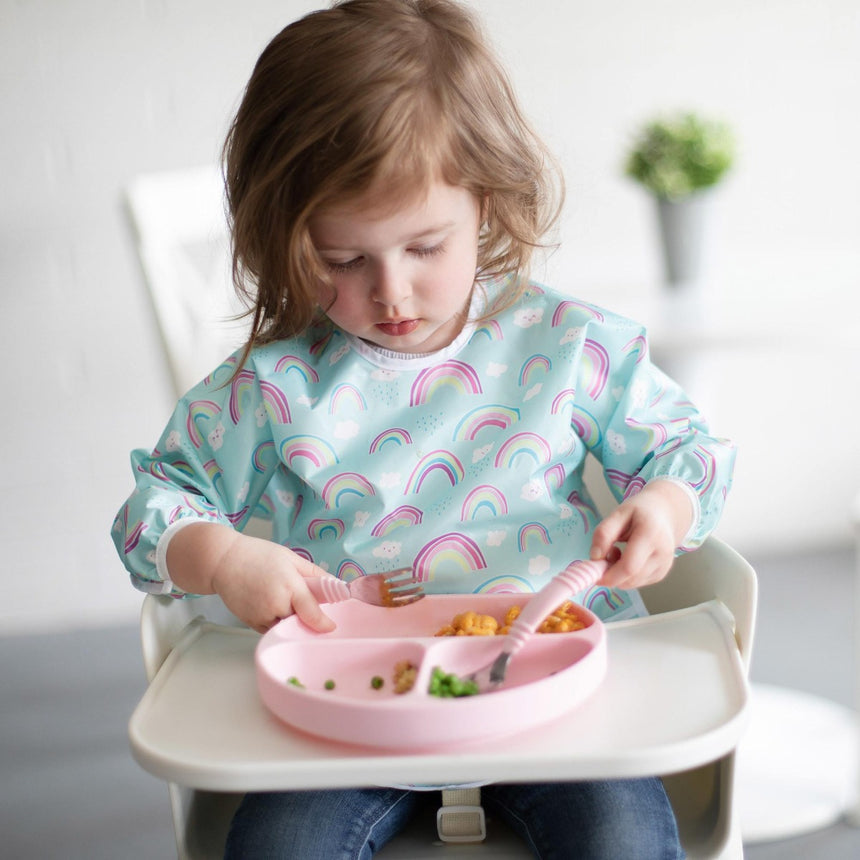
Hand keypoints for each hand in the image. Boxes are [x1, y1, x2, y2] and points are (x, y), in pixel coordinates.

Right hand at [166, 523, 335, 633]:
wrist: (223, 561)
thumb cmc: (257, 555)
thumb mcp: (291, 558)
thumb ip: (314, 573)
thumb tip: (335, 585)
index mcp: (290, 585)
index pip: (311, 612)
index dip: (323, 622)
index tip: (331, 627)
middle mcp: (276, 604)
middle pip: (299, 620)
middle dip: (304, 614)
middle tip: (301, 600)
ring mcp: (262, 616)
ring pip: (285, 627)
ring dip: (289, 619)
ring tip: (281, 598)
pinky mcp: (251, 623)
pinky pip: (271, 629)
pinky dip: (275, 621)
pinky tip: (269, 603)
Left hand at [589, 480, 693, 589]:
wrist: (665, 513)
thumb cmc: (640, 512)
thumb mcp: (618, 513)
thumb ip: (603, 533)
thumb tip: (595, 557)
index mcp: (651, 535)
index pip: (629, 567)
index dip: (609, 576)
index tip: (593, 574)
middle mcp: (662, 554)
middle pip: (630, 578)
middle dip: (610, 574)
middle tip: (604, 555)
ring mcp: (664, 566)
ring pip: (632, 583)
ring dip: (617, 574)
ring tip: (617, 551)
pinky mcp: (661, 573)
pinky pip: (637, 582)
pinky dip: (626, 575)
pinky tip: (627, 557)